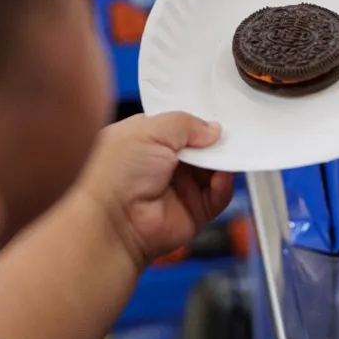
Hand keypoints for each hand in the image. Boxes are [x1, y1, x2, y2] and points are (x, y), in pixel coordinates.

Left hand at [74, 112, 234, 270]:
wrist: (113, 221)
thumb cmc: (115, 175)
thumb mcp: (149, 131)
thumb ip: (184, 123)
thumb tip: (211, 129)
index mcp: (146, 140)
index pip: (180, 126)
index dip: (197, 121)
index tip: (215, 116)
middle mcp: (163, 164)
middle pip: (201, 147)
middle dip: (214, 141)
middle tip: (224, 136)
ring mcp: (179, 188)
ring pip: (214, 170)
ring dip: (222, 162)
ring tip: (225, 156)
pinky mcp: (193, 211)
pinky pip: (217, 196)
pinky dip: (223, 186)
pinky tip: (220, 178)